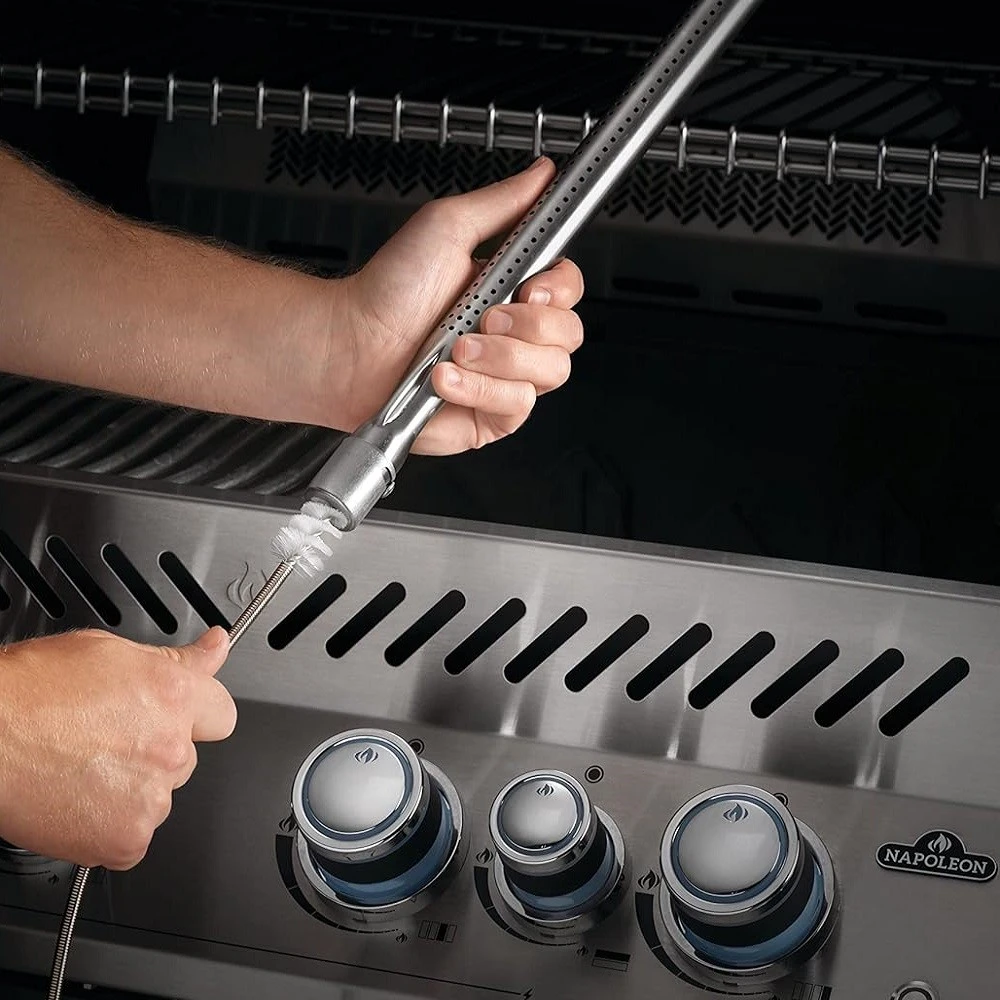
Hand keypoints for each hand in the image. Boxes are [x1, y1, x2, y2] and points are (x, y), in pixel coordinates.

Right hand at [0, 627, 234, 868]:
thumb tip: (215, 646)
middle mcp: (170, 747)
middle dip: (156, 751)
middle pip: (186, 757)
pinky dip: (109, 827)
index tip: (182, 715)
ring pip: (159, 796)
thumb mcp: (108, 652)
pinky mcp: (126, 839)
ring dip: (133, 789)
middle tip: (107, 740)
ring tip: (82, 768)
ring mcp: (151, 797)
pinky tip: (78, 801)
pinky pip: (134, 837)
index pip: (221, 712)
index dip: (198, 713)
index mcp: (173, 696)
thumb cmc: (27, 692)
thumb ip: (176, 659)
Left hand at [325, 156, 584, 454]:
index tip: (530, 285)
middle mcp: (515, 336)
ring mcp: (506, 377)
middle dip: (526, 325)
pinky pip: (517, 405)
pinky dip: (479, 390)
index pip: (568, 289)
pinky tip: (446, 378)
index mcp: (511, 289)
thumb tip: (542, 175)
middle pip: (569, 334)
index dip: (559, 290)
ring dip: (499, 359)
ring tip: (456, 348)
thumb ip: (503, 203)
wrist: (349, 347)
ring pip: (550, 372)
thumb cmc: (387, 291)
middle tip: (483, 317)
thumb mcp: (446, 228)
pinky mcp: (492, 415)